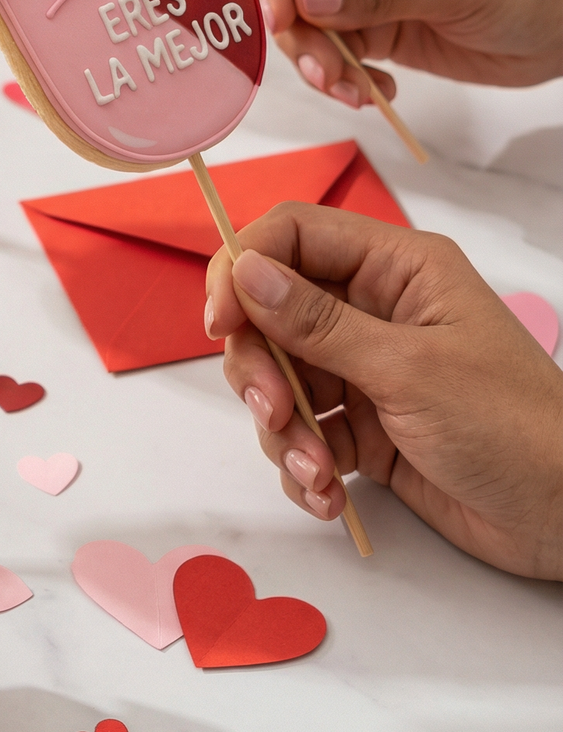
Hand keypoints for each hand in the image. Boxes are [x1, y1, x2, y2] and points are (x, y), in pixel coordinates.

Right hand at [206, 203, 562, 579]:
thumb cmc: (510, 426)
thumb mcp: (408, 369)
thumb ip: (317, 323)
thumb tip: (245, 270)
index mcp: (397, 269)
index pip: (294, 235)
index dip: (244, 268)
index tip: (219, 323)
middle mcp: (375, 310)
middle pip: (270, 313)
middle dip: (260, 368)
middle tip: (272, 413)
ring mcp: (367, 370)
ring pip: (280, 380)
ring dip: (283, 432)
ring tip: (318, 474)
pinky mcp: (365, 428)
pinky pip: (303, 433)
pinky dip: (303, 467)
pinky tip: (328, 496)